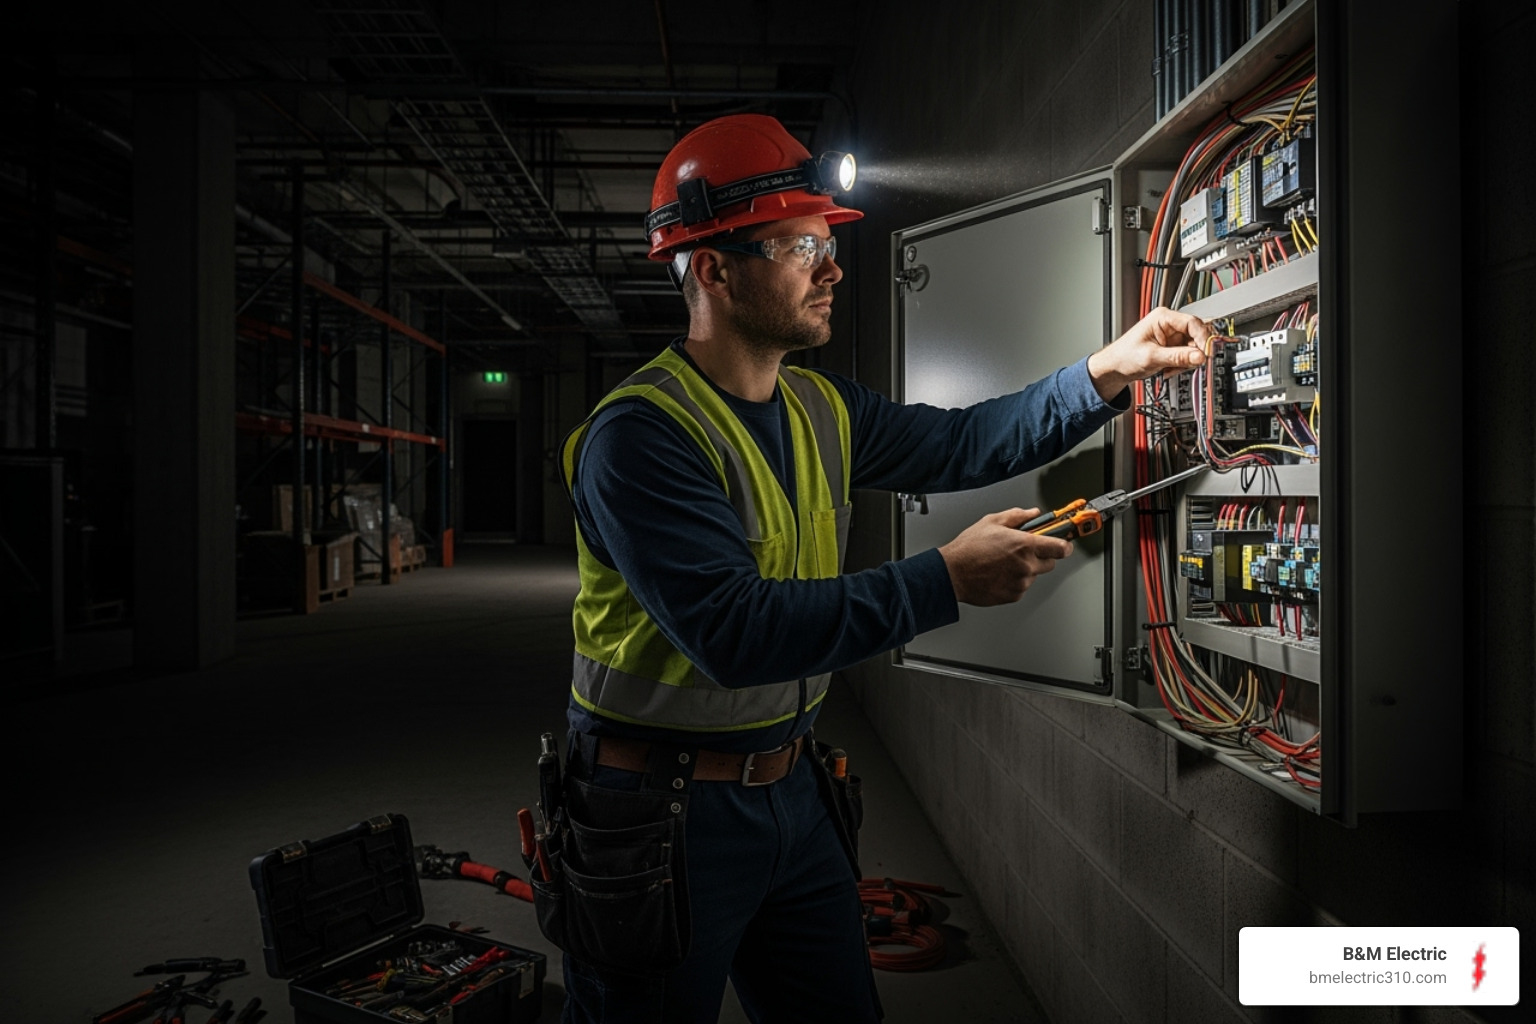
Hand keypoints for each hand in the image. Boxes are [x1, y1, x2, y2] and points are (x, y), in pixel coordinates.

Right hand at [938, 508, 1074, 606]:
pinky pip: (1022, 586)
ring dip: (1026, 569)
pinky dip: (1015, 581)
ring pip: (1034, 575)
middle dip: (1041, 555)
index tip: (1064, 543)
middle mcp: (1026, 565)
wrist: (952, 574)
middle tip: (1022, 551)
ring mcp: (1021, 582)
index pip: (1061, 548)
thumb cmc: (968, 548)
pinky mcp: (1013, 595)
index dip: (1064, 545)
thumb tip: (1033, 514)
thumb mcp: (992, 521)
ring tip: (1003, 562)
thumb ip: (1017, 516)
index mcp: (1025, 545)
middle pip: (1050, 563)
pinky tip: (999, 573)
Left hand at [1087, 306, 1210, 401]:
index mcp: (1163, 317)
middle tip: (1190, 364)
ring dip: (1187, 361)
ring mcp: (1173, 336)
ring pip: (1195, 347)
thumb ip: (1177, 357)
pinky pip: (1188, 356)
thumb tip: (1200, 356)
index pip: (1193, 323)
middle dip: (1194, 352)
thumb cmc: (1124, 356)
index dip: (1203, 338)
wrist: (1115, 368)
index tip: (1207, 353)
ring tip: (1171, 368)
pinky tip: (1170, 369)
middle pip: (1197, 335)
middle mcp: (1170, 324)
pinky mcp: (1174, 347)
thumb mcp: (1151, 357)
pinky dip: (1183, 365)